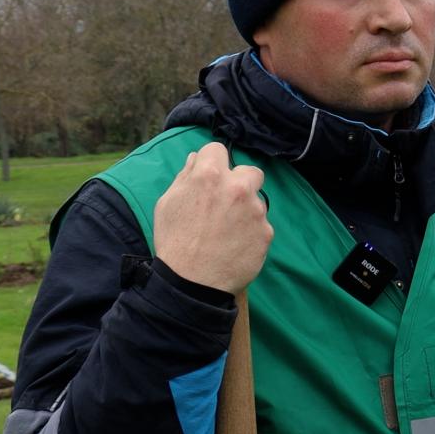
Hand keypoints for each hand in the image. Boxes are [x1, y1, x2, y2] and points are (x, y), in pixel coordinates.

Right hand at [152, 142, 271, 292]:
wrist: (192, 283)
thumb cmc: (174, 242)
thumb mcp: (168, 203)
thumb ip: (185, 177)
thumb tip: (196, 159)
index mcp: (209, 176)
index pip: (218, 150)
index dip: (212, 162)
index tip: (210, 175)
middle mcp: (237, 188)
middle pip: (251, 171)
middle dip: (241, 182)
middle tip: (227, 201)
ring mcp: (255, 211)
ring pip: (257, 200)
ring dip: (246, 210)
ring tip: (226, 230)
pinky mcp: (266, 232)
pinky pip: (261, 225)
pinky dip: (251, 232)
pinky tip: (235, 245)